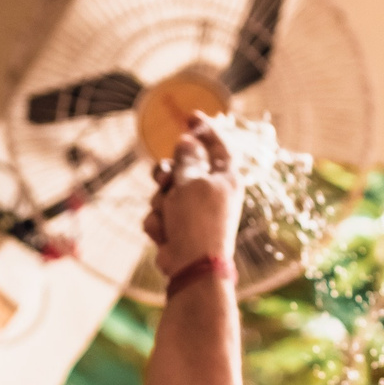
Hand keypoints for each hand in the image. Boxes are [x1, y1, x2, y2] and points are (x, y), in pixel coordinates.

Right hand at [142, 116, 240, 277]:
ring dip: (160, 201)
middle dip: (167, 173)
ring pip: (164, 192)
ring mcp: (193, 213)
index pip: (216, 146)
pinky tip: (165, 235)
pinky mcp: (177, 230)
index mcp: (225, 178)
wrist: (192, 268)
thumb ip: (186, 158)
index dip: (203, 129)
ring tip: (167, 215)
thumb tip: (187, 141)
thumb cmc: (198, 222)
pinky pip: (159, 215)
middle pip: (182, 168)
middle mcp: (210, 193)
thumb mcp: (191, 181)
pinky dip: (158, 223)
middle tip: (164, 178)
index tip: (190, 116)